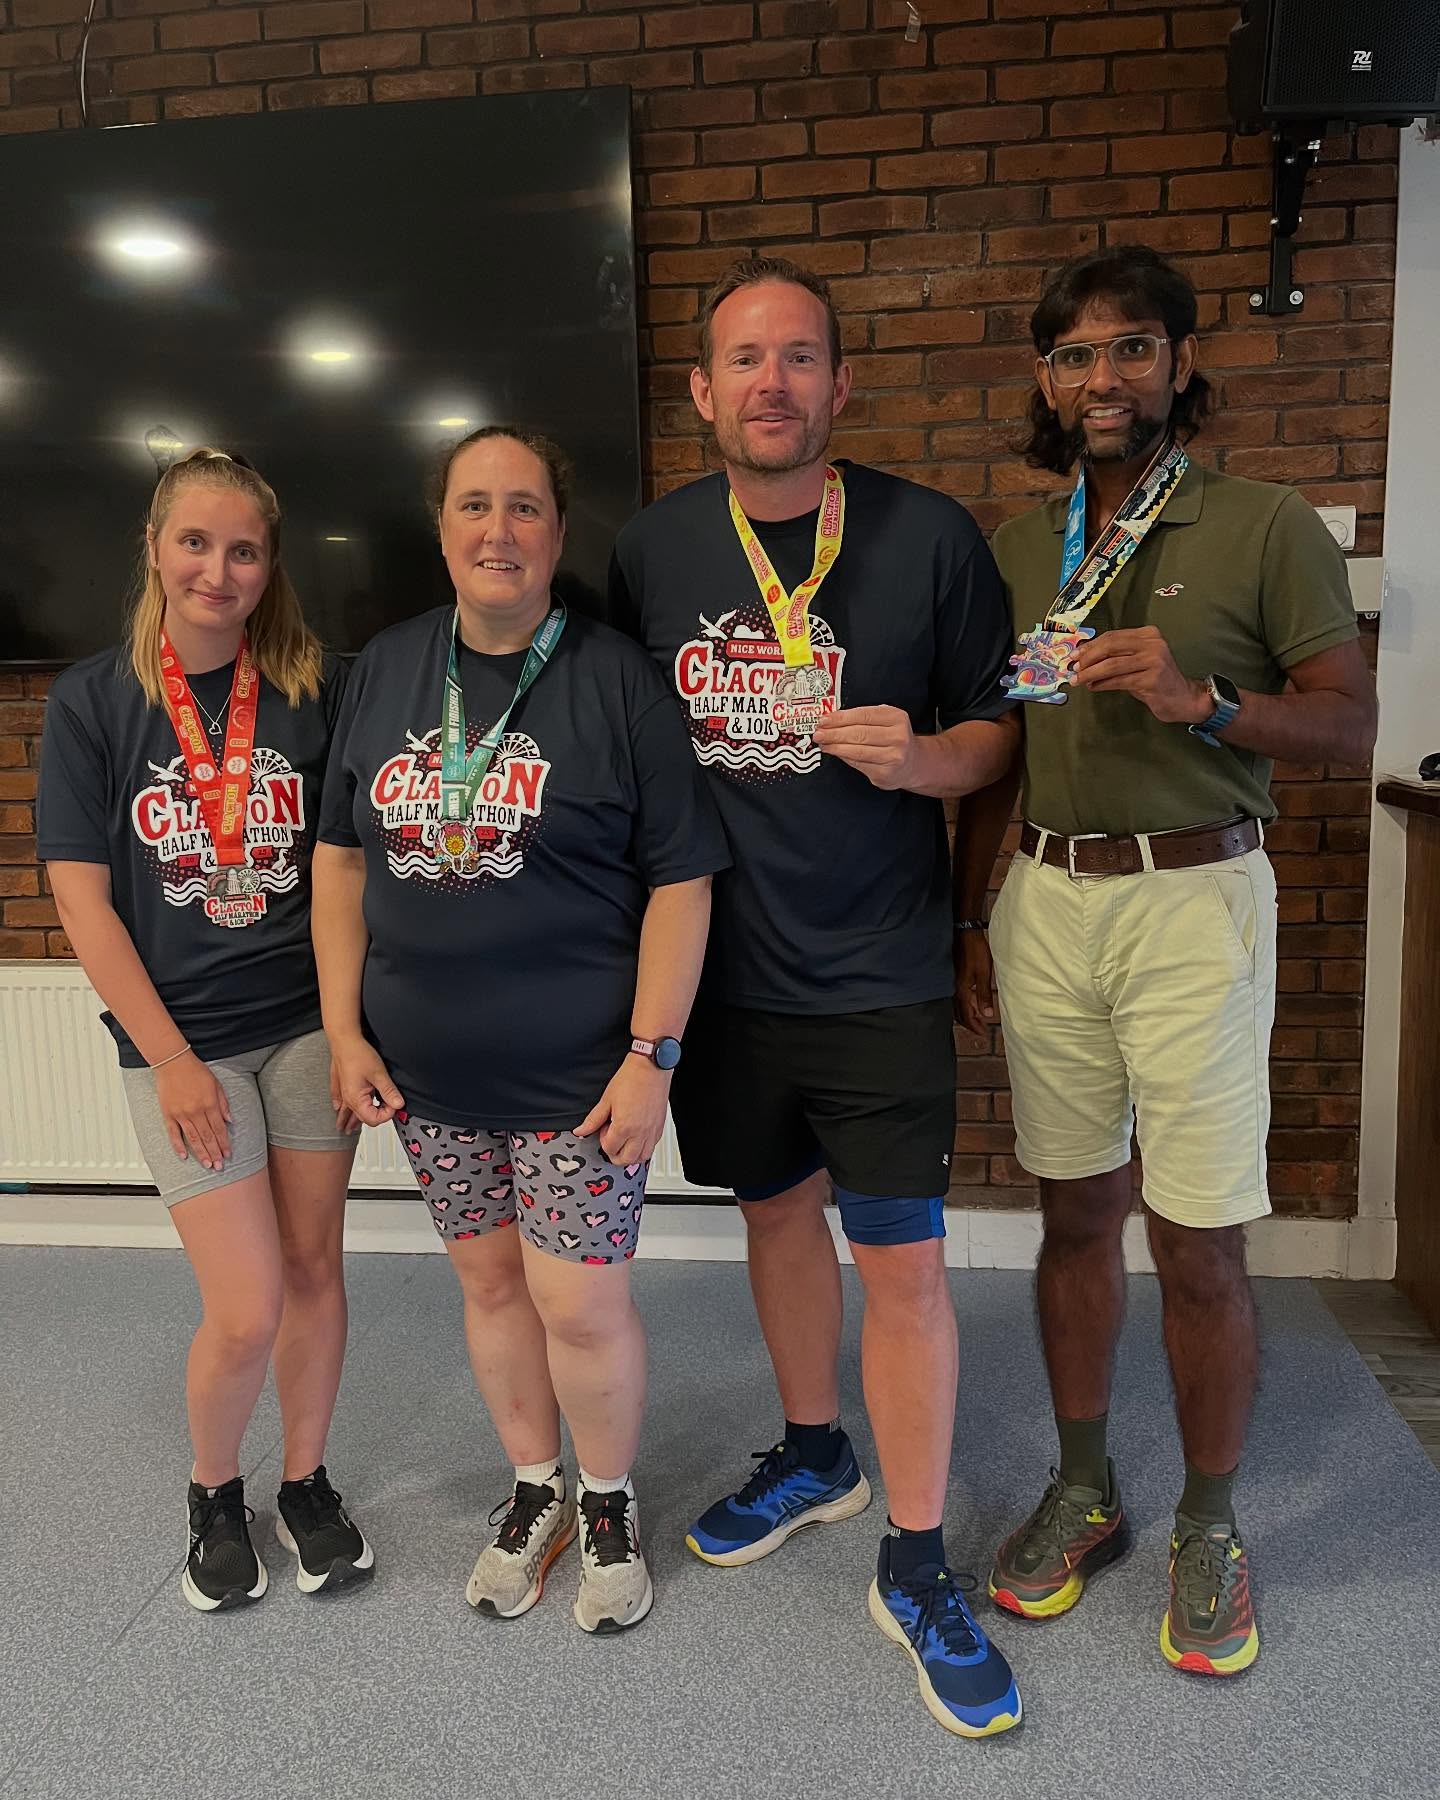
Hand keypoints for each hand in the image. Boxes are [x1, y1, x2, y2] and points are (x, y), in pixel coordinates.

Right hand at [154, 1052, 231, 1169]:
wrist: (173, 1062)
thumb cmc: (195, 1071)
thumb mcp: (216, 1084)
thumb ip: (223, 1104)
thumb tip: (229, 1121)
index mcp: (209, 1104)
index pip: (219, 1129)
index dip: (224, 1144)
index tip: (228, 1155)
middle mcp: (196, 1112)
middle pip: (207, 1137)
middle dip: (215, 1153)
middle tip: (219, 1166)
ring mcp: (181, 1114)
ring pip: (193, 1139)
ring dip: (201, 1154)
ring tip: (207, 1164)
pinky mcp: (168, 1114)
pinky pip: (174, 1134)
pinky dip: (178, 1146)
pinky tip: (184, 1156)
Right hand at [329, 1034, 403, 1126]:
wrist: (344, 1041)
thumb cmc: (358, 1054)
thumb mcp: (379, 1074)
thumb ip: (389, 1091)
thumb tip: (399, 1104)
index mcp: (356, 1100)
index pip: (374, 1119)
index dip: (387, 1114)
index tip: (395, 1103)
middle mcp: (347, 1100)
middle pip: (362, 1118)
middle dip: (376, 1115)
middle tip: (388, 1107)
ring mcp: (342, 1094)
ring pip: (347, 1113)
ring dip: (351, 1120)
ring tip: (348, 1129)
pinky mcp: (341, 1086)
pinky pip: (339, 1103)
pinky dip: (341, 1109)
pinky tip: (339, 1110)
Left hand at [574, 1055, 668, 1167]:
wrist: (650, 1067)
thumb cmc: (631, 1079)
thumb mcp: (606, 1100)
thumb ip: (593, 1119)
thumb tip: (581, 1130)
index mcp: (624, 1126)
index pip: (610, 1149)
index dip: (603, 1141)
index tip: (604, 1129)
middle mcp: (640, 1132)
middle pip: (627, 1159)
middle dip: (615, 1155)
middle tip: (611, 1141)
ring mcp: (652, 1131)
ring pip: (642, 1157)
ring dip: (631, 1155)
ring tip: (624, 1142)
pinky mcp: (660, 1127)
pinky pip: (652, 1147)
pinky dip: (643, 1148)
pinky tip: (637, 1137)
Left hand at [813, 705, 919, 789]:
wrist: (911, 763)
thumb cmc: (892, 739)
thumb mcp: (885, 721)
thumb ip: (862, 718)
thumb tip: (831, 721)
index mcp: (896, 718)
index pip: (863, 715)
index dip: (840, 718)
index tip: (824, 720)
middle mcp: (898, 737)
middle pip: (858, 733)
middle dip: (834, 733)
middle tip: (818, 733)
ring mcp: (893, 756)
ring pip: (857, 750)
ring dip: (835, 746)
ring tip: (823, 743)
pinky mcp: (885, 773)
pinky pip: (858, 763)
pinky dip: (843, 757)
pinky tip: (835, 752)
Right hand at [953, 930, 996, 1038]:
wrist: (964, 933)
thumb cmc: (975, 951)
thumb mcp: (984, 973)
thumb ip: (984, 995)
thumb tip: (987, 1014)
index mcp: (961, 990)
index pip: (966, 1015)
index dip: (975, 1026)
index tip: (983, 1034)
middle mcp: (954, 989)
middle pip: (959, 1013)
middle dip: (970, 1023)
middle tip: (981, 1030)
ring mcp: (952, 982)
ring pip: (956, 1006)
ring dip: (966, 1015)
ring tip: (977, 1019)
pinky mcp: (953, 976)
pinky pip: (956, 997)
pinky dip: (963, 1005)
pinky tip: (970, 1002)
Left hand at [1072, 627, 1209, 724]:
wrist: (1182, 698)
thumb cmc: (1156, 681)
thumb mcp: (1136, 662)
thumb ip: (1115, 656)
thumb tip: (1083, 657)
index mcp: (1148, 634)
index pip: (1112, 636)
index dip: (1090, 646)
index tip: (1074, 655)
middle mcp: (1153, 643)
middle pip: (1110, 646)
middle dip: (1088, 658)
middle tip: (1074, 668)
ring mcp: (1154, 660)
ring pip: (1112, 664)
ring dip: (1091, 673)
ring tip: (1079, 680)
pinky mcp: (1151, 679)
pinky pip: (1119, 680)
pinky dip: (1102, 684)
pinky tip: (1093, 687)